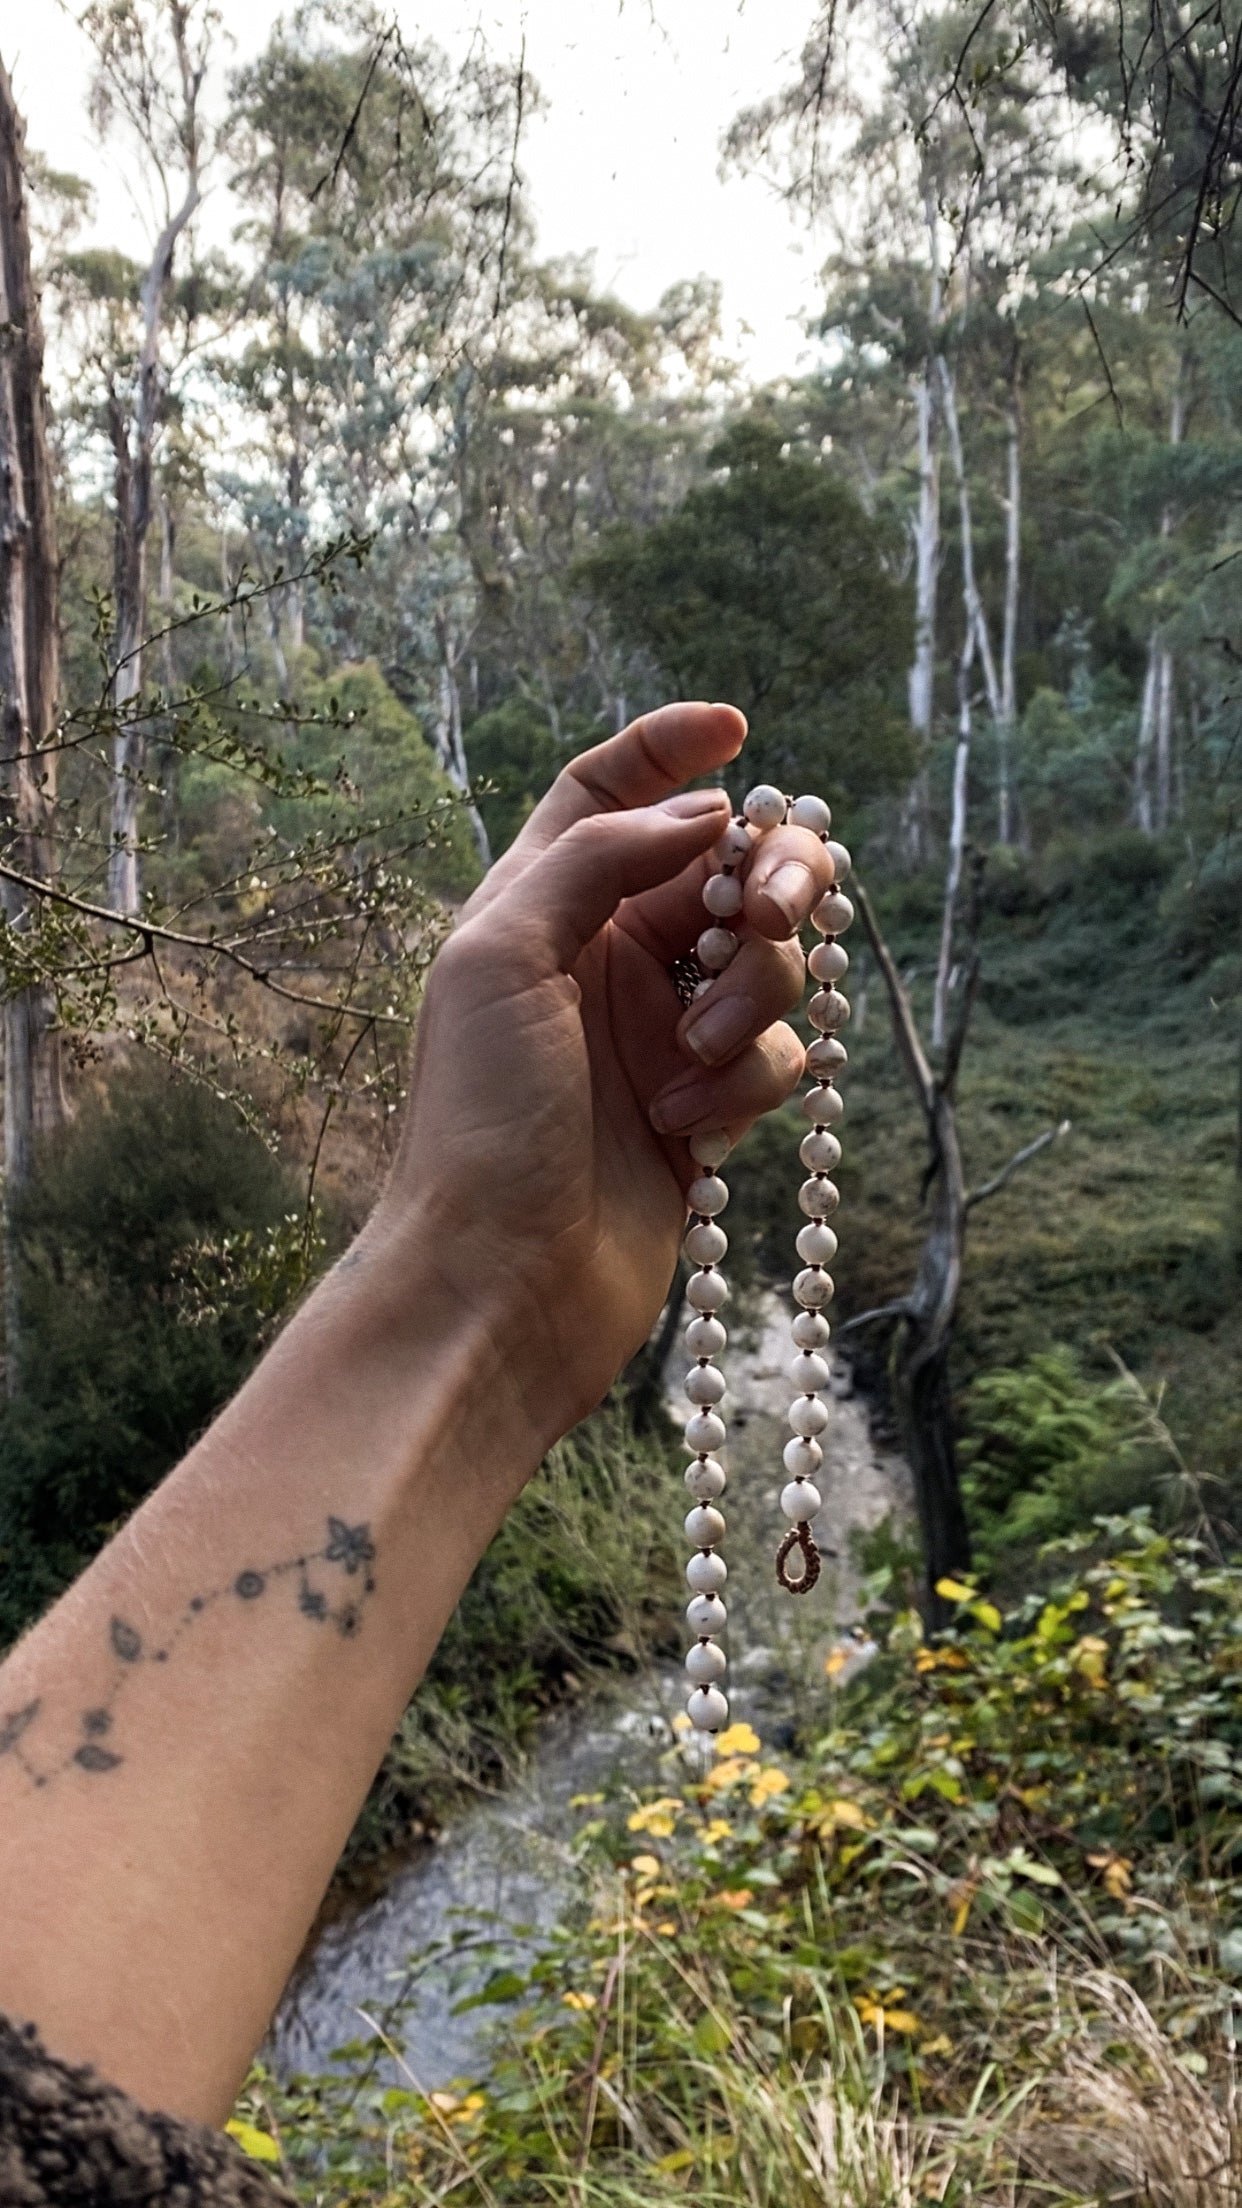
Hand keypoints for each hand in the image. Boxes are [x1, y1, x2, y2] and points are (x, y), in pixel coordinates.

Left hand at [366, 704, 834, 1465]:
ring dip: (749, 1001)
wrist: (499, 1282)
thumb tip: (704, 815)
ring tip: (689, 1064)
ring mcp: (658, 1034)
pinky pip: (773, 1055)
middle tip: (767, 915)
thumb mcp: (501, 955)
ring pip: (766, 964)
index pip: (608, 791)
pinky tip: (689, 1132)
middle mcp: (604, 958)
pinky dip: (746, 1083)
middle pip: (723, 869)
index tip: (738, 729)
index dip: (670, 748)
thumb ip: (599, 858)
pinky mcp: (704, 1108)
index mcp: (541, 905)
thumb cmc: (480, 1119)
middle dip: (768, 879)